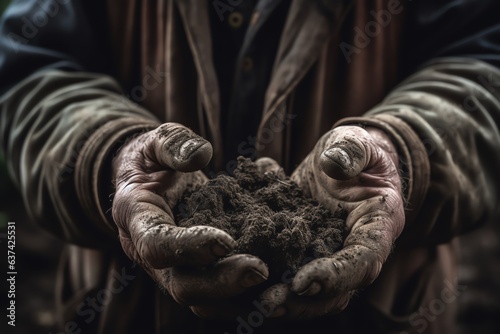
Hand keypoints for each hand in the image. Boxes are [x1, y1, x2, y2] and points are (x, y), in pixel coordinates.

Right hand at [111, 123, 268, 317]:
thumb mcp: (158, 141)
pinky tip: (281, 285)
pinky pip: (221, 294)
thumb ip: (174, 144)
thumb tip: (200, 155)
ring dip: (241, 298)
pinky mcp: (198, 272)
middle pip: (182, 285)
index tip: (225, 241)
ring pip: (204, 300)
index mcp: (138, 221)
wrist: (153, 178)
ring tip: (279, 286)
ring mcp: (176, 269)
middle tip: (261, 270)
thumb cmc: (155, 158)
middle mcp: (154, 255)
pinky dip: (249, 295)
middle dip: (222, 282)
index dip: (187, 247)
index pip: (156, 245)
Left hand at [260, 125, 404, 318]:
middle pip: (336, 291)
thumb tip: (334, 164)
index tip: (303, 281)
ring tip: (250, 303)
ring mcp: (330, 257)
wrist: (342, 160)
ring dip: (283, 302)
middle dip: (302, 301)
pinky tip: (236, 285)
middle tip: (268, 302)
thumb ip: (351, 149)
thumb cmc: (353, 149)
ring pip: (312, 295)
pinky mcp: (305, 255)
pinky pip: (289, 276)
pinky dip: (267, 285)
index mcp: (377, 226)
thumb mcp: (354, 141)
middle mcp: (356, 251)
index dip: (336, 275)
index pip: (363, 260)